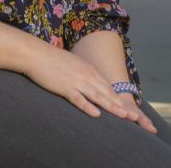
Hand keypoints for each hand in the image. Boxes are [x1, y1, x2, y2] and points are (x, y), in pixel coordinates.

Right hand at [22, 44, 155, 132]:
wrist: (36, 54)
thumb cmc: (52, 59)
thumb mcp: (73, 64)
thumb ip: (82, 73)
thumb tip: (88, 81)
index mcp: (89, 69)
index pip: (108, 87)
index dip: (119, 98)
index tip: (129, 108)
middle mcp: (86, 75)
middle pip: (107, 92)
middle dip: (121, 105)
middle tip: (134, 116)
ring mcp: (76, 81)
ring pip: (98, 96)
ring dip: (112, 107)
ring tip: (124, 116)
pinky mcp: (65, 87)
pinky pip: (79, 99)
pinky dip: (88, 107)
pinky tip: (97, 114)